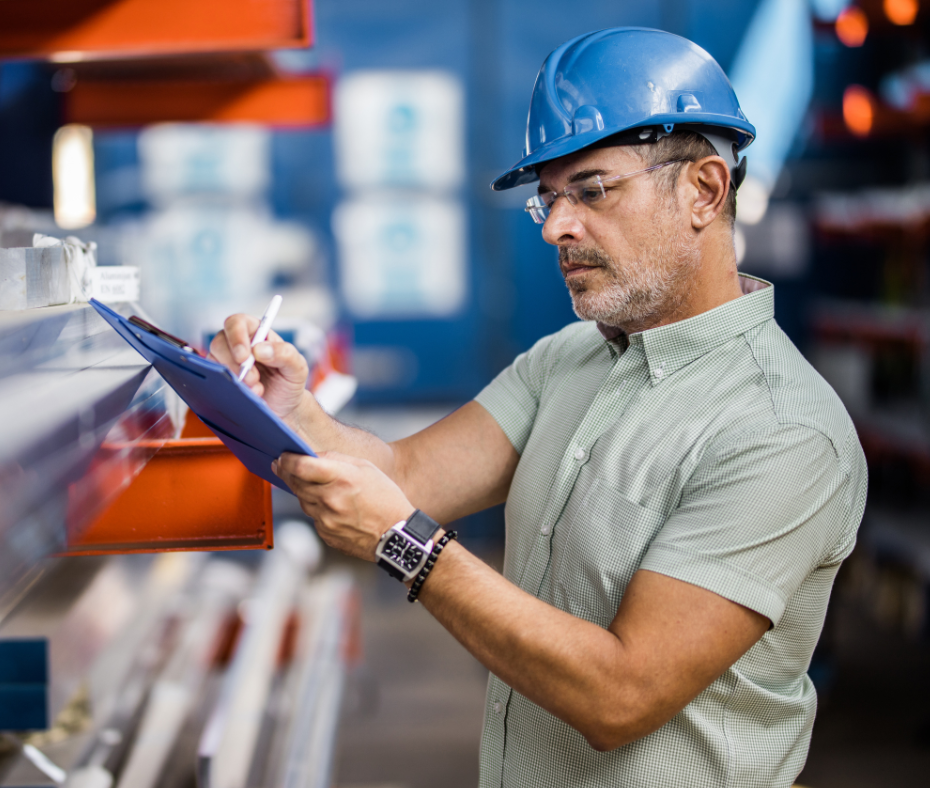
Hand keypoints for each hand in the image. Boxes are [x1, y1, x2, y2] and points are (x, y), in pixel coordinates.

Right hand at [208, 313, 308, 422]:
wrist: (285, 408)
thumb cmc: (289, 382)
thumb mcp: (297, 367)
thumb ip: (285, 354)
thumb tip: (260, 349)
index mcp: (257, 333)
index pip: (237, 323)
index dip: (236, 336)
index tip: (244, 356)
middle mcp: (238, 344)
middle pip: (220, 342)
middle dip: (235, 364)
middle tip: (254, 379)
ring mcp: (227, 362)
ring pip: (214, 362)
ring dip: (235, 378)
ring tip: (257, 390)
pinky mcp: (220, 379)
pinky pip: (214, 380)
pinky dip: (230, 389)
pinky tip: (248, 395)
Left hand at [273, 450, 414, 561]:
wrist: (396, 534)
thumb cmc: (385, 499)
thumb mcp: (366, 468)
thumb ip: (336, 459)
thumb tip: (311, 457)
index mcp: (342, 479)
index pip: (301, 466)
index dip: (287, 460)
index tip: (282, 457)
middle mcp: (330, 500)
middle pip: (296, 483)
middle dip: (287, 473)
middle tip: (282, 466)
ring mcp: (326, 520)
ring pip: (302, 500)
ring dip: (305, 491)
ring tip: (320, 487)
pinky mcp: (325, 534)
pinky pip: (313, 517)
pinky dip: (318, 509)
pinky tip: (333, 508)